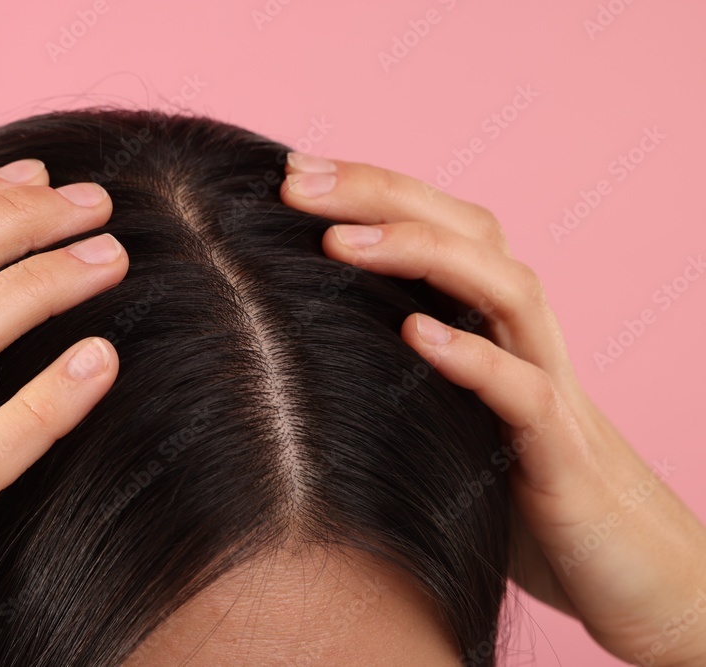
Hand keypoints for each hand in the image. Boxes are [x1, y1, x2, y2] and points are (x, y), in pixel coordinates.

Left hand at [281, 153, 705, 665]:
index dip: (368, 192)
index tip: (290, 174)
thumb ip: (396, 374)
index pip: (436, 227)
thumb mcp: (447, 416)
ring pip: (504, 290)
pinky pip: (525, 395)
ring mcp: (548, 389)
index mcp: (490, 324)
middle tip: (298, 180)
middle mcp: (523, 339)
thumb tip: (294, 352)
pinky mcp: (560, 456)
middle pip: (466, 232)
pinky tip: (416, 335)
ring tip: (339, 241)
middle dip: (380, 195)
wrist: (631, 570)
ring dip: (421, 253)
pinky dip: (474, 359)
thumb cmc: (519, 490)